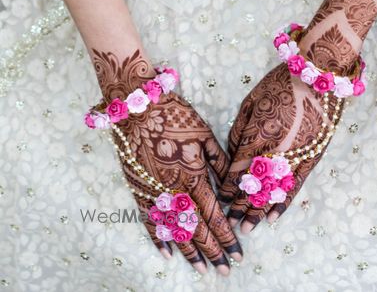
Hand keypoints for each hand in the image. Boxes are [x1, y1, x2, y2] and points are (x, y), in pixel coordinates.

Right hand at [93, 49, 241, 275]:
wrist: (140, 107)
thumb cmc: (176, 116)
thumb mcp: (205, 135)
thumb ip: (220, 162)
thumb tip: (232, 185)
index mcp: (194, 176)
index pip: (215, 216)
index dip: (226, 237)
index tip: (237, 254)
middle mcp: (175, 191)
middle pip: (197, 229)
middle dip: (213, 251)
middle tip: (224, 270)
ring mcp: (154, 193)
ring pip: (174, 230)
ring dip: (189, 252)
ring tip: (200, 270)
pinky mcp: (138, 190)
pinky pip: (148, 220)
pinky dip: (158, 239)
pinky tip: (167, 254)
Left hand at [218, 0, 376, 233]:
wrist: (316, 77)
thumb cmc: (279, 85)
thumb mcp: (250, 102)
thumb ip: (239, 131)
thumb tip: (231, 154)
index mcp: (254, 137)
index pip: (235, 172)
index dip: (227, 190)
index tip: (220, 202)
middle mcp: (272, 153)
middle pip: (252, 188)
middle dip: (239, 206)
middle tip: (230, 223)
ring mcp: (294, 158)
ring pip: (272, 193)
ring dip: (258, 212)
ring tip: (248, 228)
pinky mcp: (312, 158)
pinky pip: (296, 187)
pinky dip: (284, 205)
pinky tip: (275, 218)